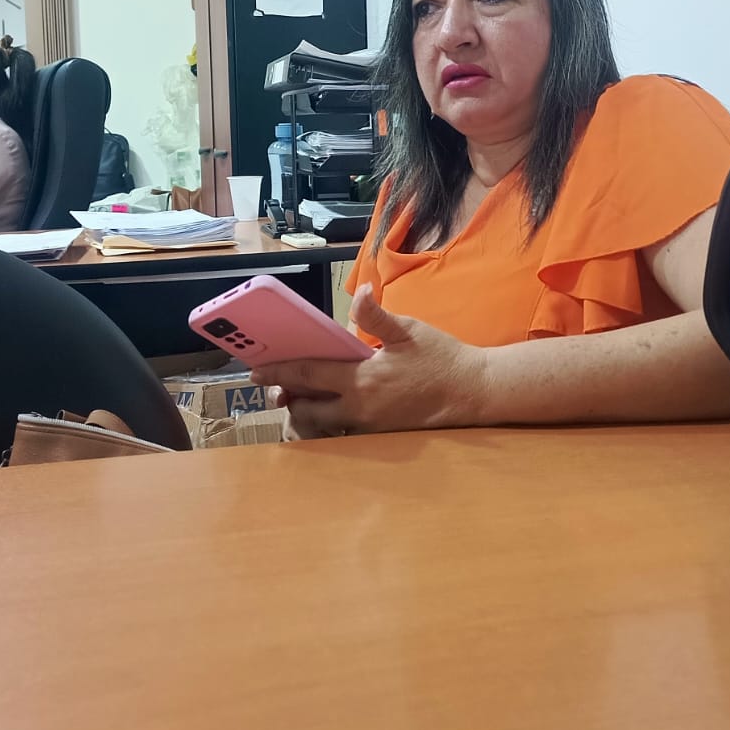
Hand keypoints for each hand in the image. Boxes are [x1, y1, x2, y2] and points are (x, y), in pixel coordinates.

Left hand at [250, 285, 488, 439]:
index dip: (279, 372)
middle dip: (288, 399)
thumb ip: (377, 316)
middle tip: (276, 387)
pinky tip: (331, 408)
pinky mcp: (381, 436)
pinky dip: (330, 423)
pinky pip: (344, 432)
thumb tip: (360, 294)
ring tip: (298, 398)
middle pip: (307, 410)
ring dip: (307, 413)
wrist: (473, 393)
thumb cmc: (442, 358)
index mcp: (361, 380)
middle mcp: (359, 409)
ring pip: (324, 426)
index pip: (308, 377)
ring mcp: (369, 427)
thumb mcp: (409, 331)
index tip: (256, 370)